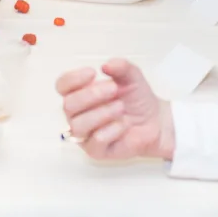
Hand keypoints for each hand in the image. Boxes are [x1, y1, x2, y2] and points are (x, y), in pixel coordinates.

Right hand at [56, 59, 174, 160]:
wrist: (155, 121)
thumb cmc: (137, 99)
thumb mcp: (132, 77)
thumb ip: (121, 67)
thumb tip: (107, 65)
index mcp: (80, 94)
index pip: (62, 86)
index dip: (73, 79)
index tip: (92, 73)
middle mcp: (78, 114)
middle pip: (68, 105)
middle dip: (91, 95)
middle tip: (114, 89)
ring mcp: (85, 134)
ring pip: (79, 125)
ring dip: (102, 112)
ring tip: (120, 107)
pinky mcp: (96, 151)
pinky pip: (96, 140)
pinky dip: (112, 129)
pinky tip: (123, 124)